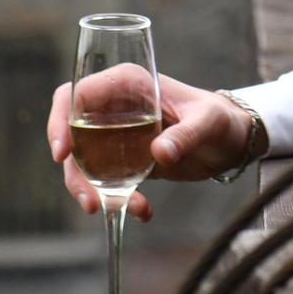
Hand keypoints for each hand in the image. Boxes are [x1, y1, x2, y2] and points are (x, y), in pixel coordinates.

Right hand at [47, 71, 251, 222]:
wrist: (231, 141)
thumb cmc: (220, 119)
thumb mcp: (208, 122)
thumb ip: (186, 135)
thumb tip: (158, 154)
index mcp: (127, 83)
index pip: (76, 94)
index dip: (61, 121)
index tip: (62, 153)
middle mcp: (114, 107)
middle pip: (71, 133)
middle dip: (74, 170)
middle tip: (91, 201)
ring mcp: (115, 134)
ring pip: (83, 162)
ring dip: (94, 190)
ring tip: (126, 209)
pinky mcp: (123, 160)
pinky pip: (104, 180)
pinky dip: (116, 198)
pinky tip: (142, 210)